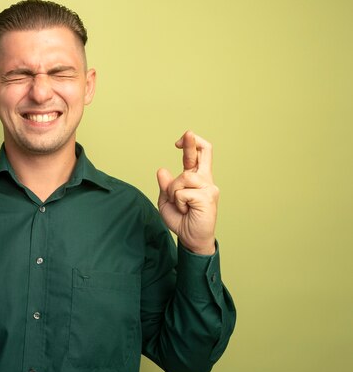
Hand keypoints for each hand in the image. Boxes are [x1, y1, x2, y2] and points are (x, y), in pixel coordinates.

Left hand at [156, 131, 218, 254]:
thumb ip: (165, 186)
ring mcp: (209, 187)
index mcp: (196, 178)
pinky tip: (185, 210)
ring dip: (173, 192)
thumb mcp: (167, 201)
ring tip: (180, 205)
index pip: (198, 155)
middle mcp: (205, 180)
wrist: (191, 239)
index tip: (178, 141)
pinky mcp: (207, 197)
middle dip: (192, 142)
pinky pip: (183, 192)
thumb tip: (162, 170)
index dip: (190, 144)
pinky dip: (178, 202)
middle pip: (204, 152)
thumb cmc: (181, 220)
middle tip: (187, 133)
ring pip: (183, 177)